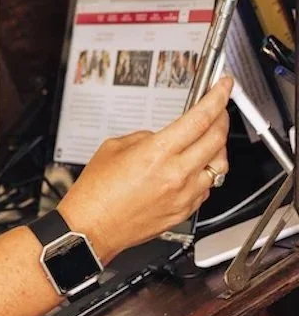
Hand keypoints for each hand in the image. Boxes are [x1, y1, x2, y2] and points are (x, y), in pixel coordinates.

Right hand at [57, 77, 231, 263]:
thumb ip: (144, 138)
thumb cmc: (96, 193)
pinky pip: (207, 187)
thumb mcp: (113, 148)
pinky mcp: (185, 211)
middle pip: (217, 139)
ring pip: (219, 165)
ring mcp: (184, 194)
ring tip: (207, 141)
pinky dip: (205, 173)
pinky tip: (192, 169)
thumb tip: (161, 137)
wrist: (91, 227)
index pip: (200, 119)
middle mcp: (176, 174)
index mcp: (157, 153)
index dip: (217, 98)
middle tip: (218, 110)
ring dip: (216, 148)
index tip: (223, 88)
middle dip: (221, 118)